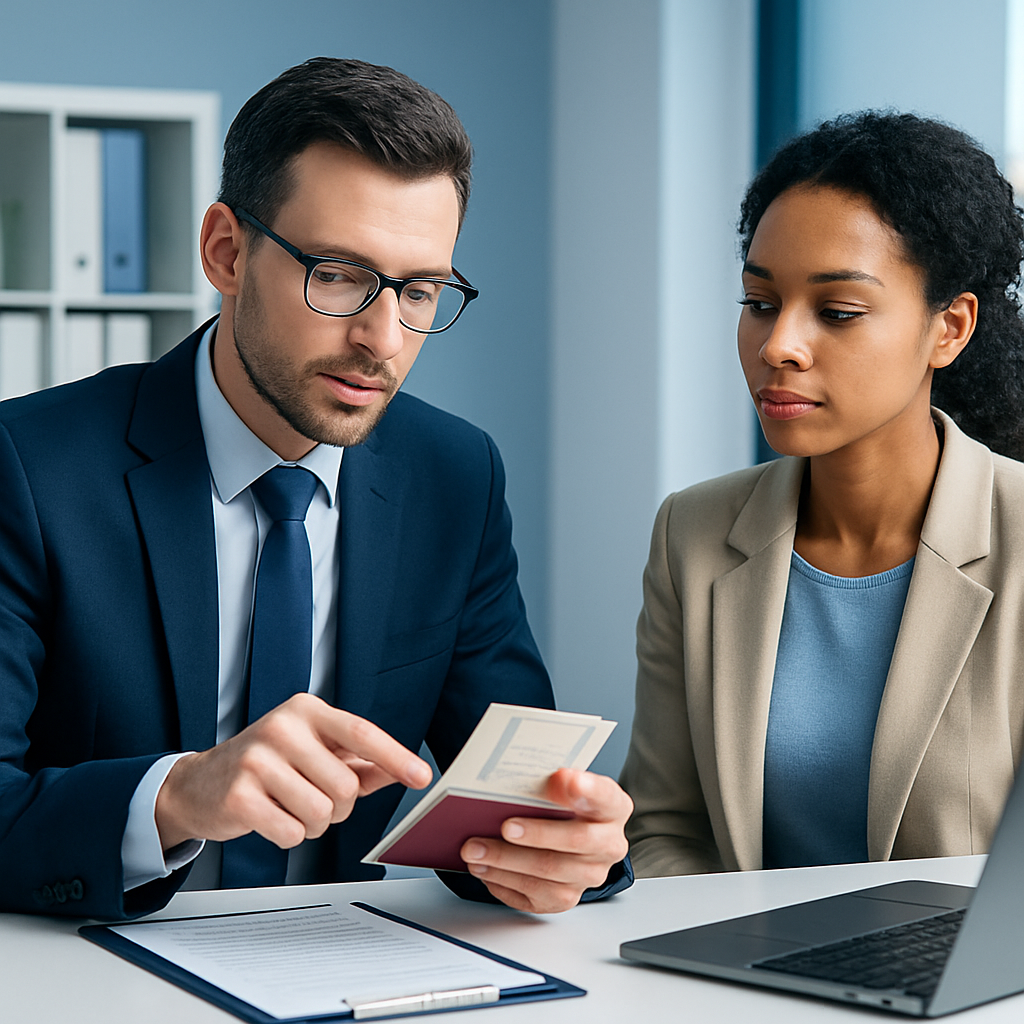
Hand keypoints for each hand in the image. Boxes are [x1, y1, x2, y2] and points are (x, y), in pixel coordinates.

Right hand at [155, 693, 431, 849]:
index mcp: (306, 711)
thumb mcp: (314, 752)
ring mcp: (257, 760)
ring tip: (290, 807)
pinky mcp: (239, 796)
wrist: (198, 784)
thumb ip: (359, 762)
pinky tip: (270, 818)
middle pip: (345, 786)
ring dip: (313, 824)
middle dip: (338, 806)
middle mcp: (282, 727)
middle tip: (312, 798)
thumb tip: (402, 770)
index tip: (421, 776)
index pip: (361, 733)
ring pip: (321, 813)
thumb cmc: (267, 765)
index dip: (395, 756)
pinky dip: (289, 836)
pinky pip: (291, 833)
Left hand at [459, 768, 631, 912]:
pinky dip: (504, 882)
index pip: (604, 796)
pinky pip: (534, 895)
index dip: (585, 788)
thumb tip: (543, 779)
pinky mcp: (566, 898)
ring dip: (507, 861)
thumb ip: (557, 780)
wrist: (570, 838)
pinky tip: (484, 869)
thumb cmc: (563, 805)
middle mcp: (608, 845)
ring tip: (476, 850)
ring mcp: (589, 875)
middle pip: (576, 841)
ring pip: (548, 872)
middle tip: (504, 826)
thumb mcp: (564, 784)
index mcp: (612, 807)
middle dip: (536, 834)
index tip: (561, 777)